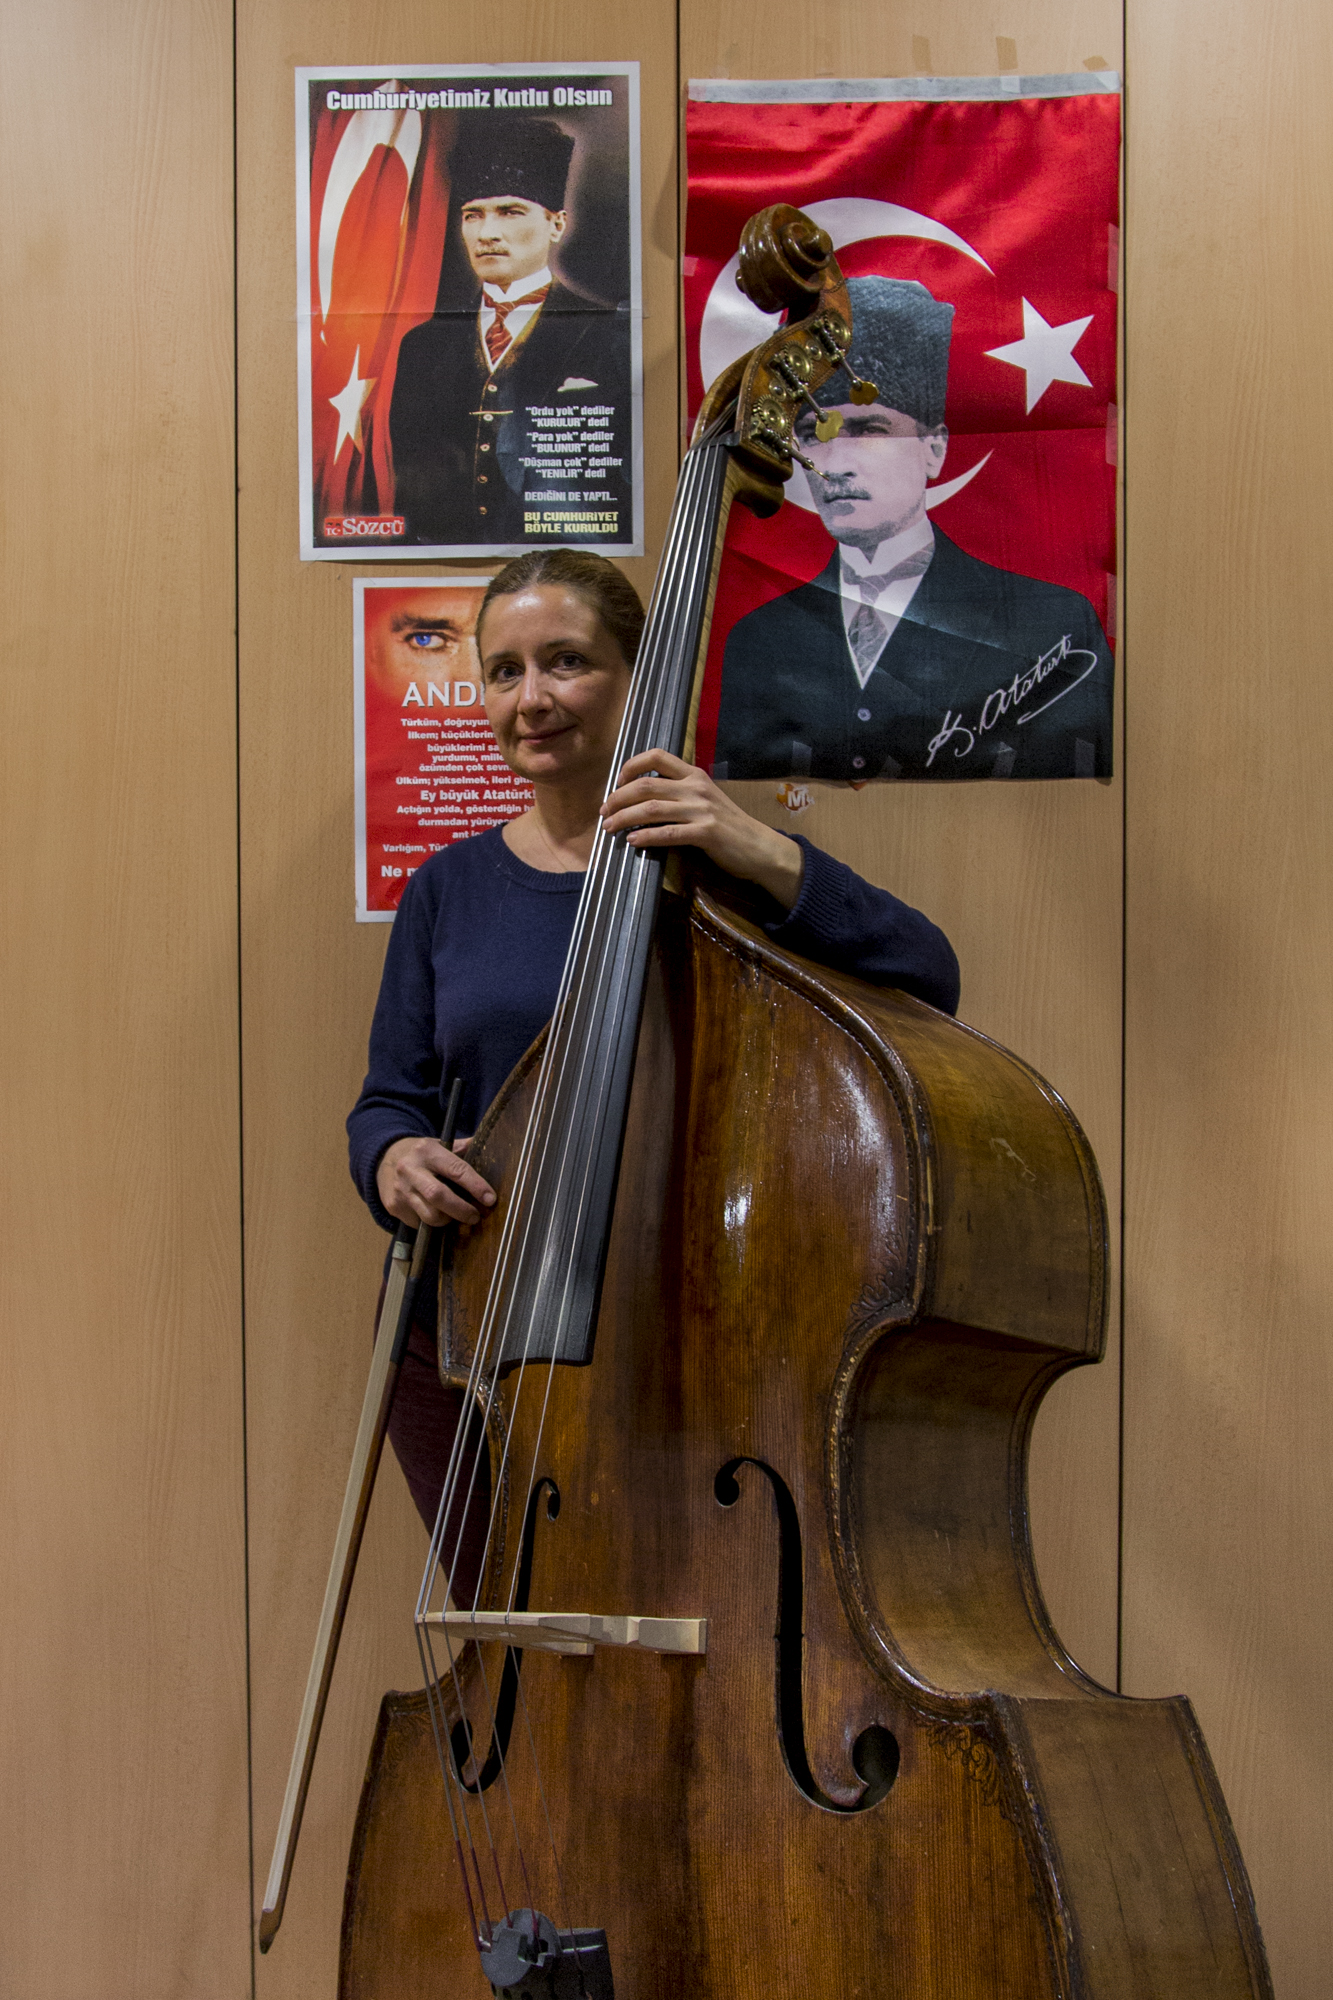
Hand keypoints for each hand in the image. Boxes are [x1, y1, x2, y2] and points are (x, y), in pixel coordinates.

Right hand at [376, 1135, 496, 1229]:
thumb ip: (463, 1148)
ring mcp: (401, 1189)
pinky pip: (418, 1223)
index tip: (490, 1199)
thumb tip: (490, 1144)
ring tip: (454, 1216)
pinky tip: (435, 1214)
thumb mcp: (439, 1144)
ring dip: (447, 1220)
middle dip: (461, 1210)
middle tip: (475, 1216)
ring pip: (429, 1215)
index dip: (476, 1186)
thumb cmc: (420, 1154)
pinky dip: (430, 1223)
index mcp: (427, 1151)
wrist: (383, 1158)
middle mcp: (411, 1169)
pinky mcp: (393, 1206)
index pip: (456, 1170)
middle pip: (439, 1196)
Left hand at [600, 749, 804, 909]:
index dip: (631, 766)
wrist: (759, 846)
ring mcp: (702, 810)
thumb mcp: (705, 798)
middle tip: (604, 812)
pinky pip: (668, 833)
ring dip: (624, 819)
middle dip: (618, 798)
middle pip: (646, 786)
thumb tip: (643, 797)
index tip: (618, 782)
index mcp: (694, 775)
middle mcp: (696, 788)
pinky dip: (646, 837)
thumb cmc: (729, 824)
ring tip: (609, 828)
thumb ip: (680, 792)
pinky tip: (633, 841)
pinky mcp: (706, 833)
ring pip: (651, 810)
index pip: (657, 756)